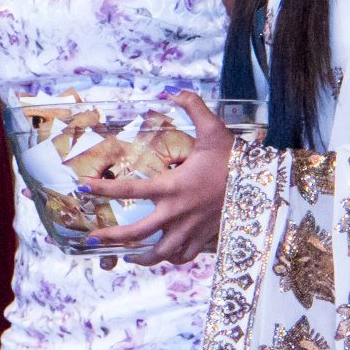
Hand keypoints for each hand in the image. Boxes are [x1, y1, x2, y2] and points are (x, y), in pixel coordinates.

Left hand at [83, 91, 234, 265]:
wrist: (267, 186)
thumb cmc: (237, 160)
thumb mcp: (214, 130)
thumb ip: (192, 107)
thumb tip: (174, 90)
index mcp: (173, 187)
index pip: (129, 189)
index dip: (103, 189)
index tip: (82, 188)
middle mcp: (177, 213)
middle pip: (137, 233)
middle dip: (112, 237)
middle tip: (93, 238)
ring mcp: (191, 230)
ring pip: (160, 254)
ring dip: (141, 257)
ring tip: (127, 257)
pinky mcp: (205, 239)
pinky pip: (184, 257)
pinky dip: (171, 259)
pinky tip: (163, 255)